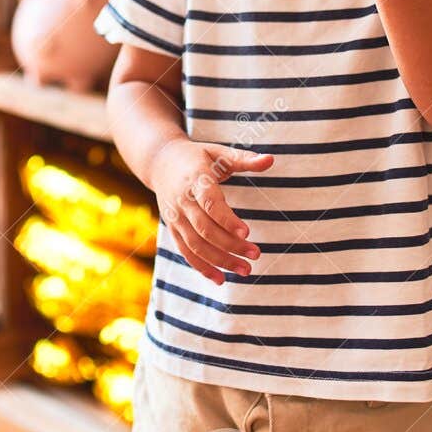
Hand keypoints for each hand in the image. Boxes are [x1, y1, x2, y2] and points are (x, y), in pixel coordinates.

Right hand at [147, 138, 272, 283]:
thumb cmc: (197, 156)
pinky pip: (186, 252)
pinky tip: (221, 279)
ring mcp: (175, 217)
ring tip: (245, 270)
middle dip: (230, 246)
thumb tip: (271, 159)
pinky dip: (202, 267)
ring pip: (196, 245)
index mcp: (195, 179)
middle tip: (256, 255)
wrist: (159, 161)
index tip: (247, 233)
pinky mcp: (173, 228)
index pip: (210, 203)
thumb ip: (245, 159)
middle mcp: (182, 200)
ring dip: (220, 261)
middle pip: (205, 229)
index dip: (227, 220)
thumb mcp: (219, 153)